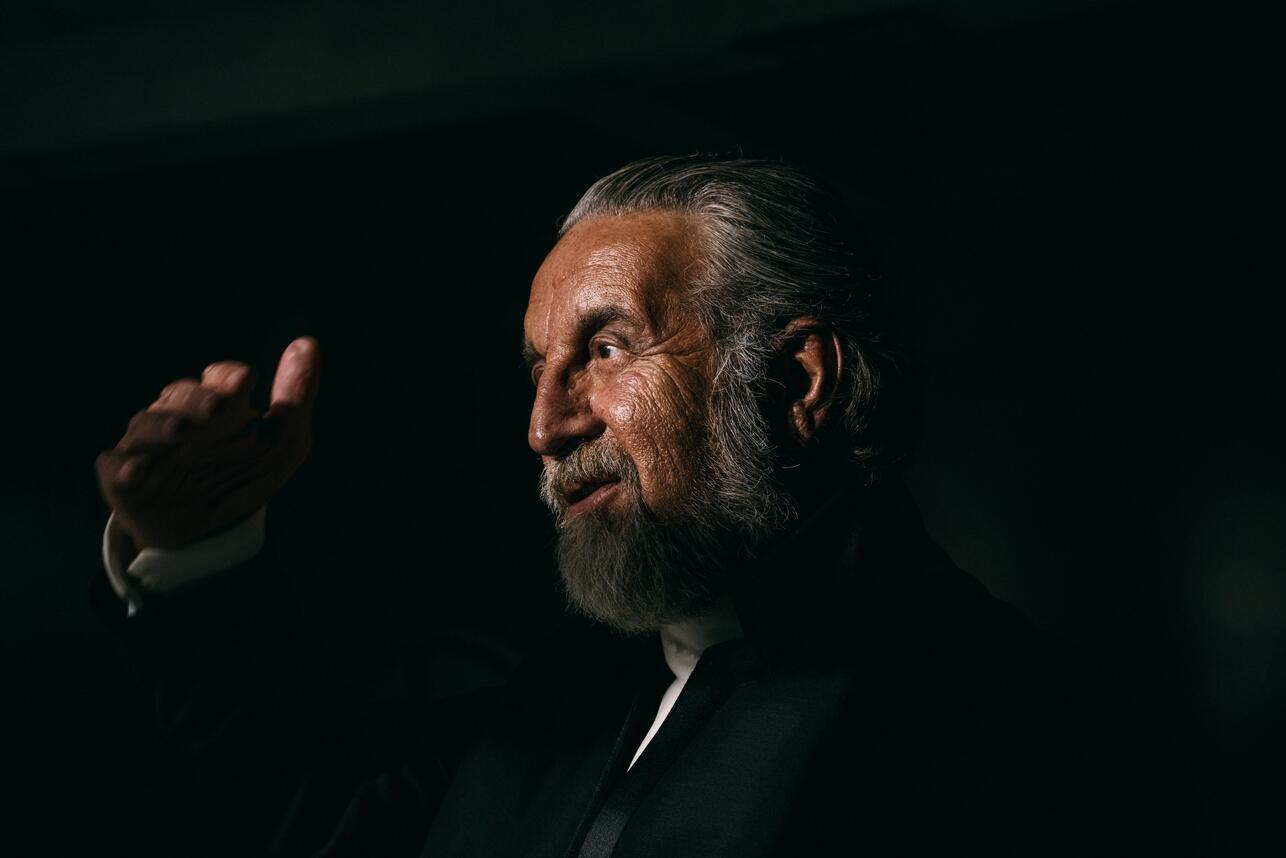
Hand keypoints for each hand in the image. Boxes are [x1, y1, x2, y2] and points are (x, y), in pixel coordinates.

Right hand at [96, 337, 321, 550]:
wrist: (210, 530)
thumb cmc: (243, 474)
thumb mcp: (283, 443)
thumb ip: (296, 399)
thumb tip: (308, 344)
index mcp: (215, 405)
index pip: (218, 379)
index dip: (228, 376)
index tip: (244, 381)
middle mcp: (179, 417)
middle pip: (181, 395)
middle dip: (199, 399)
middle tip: (220, 407)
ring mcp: (149, 446)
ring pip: (148, 425)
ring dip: (164, 426)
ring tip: (181, 430)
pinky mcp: (124, 479)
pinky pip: (117, 468)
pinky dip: (125, 468)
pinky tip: (139, 470)